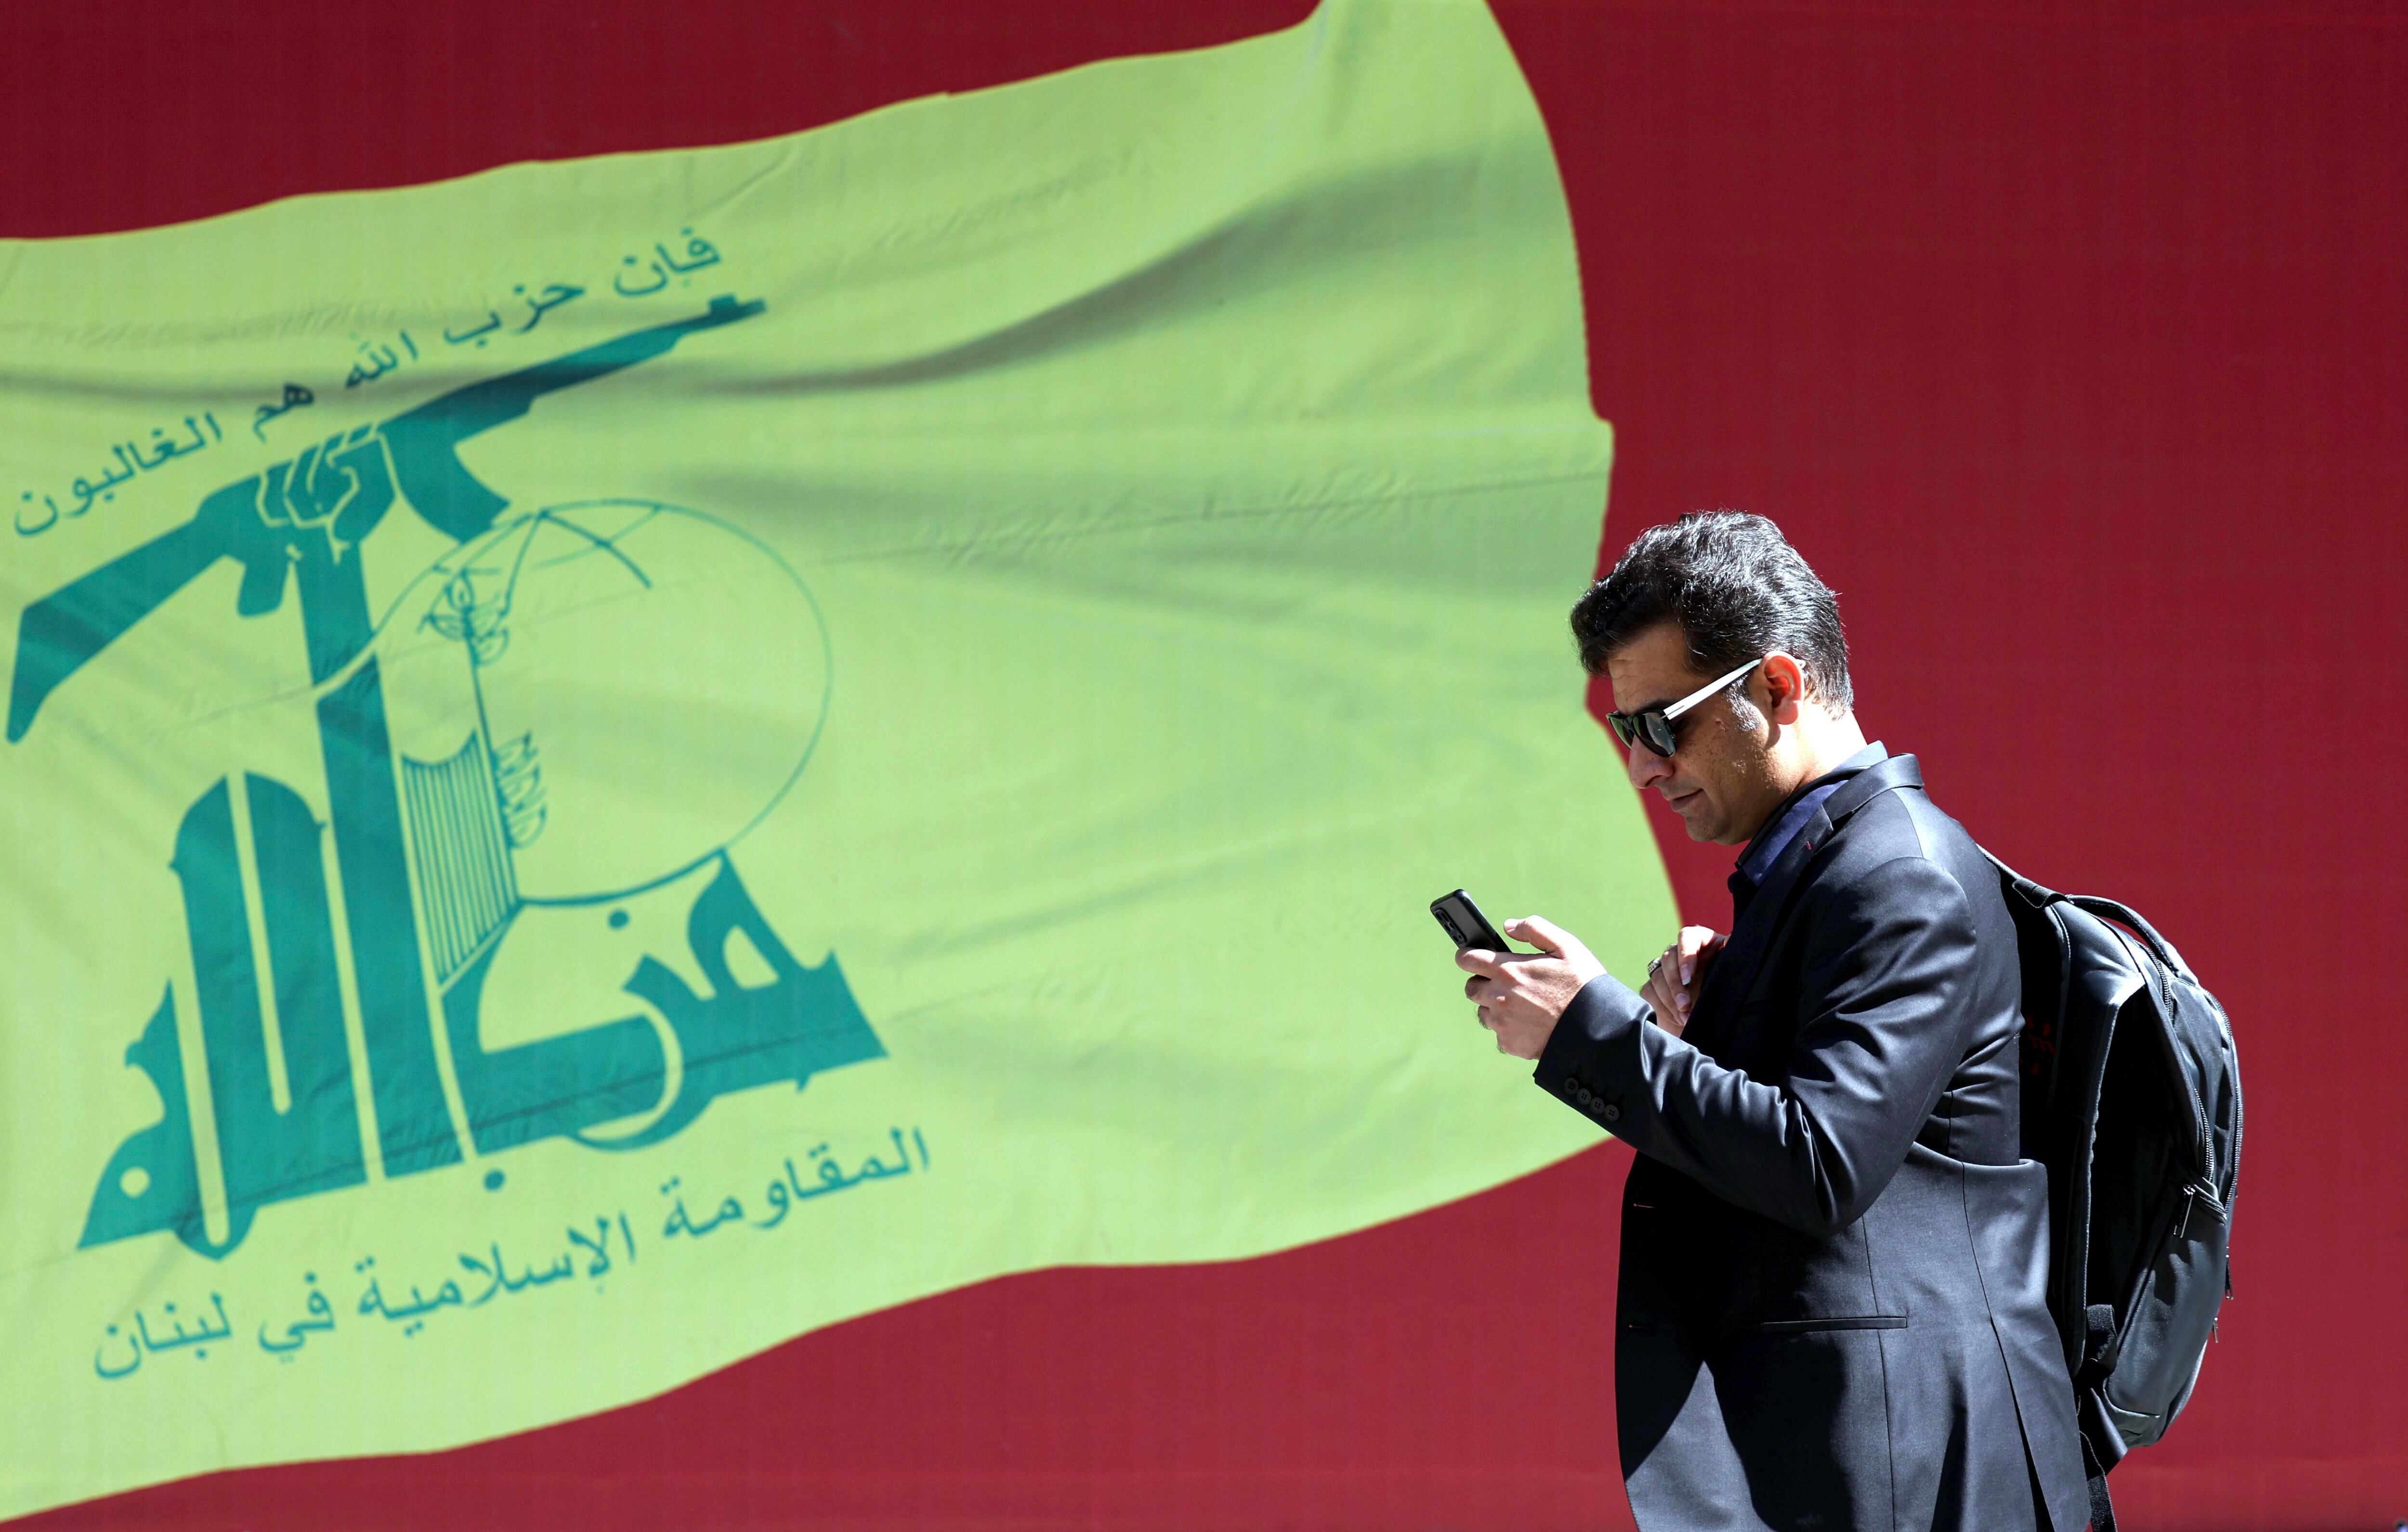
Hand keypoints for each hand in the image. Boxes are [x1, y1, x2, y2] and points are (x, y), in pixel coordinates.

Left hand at [1457, 916, 1605, 1059]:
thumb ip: (1534, 929)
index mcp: (1509, 971)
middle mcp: (1499, 997)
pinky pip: (1499, 1034)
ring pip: (1483, 1012)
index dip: (1467, 955)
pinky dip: (1510, 1028)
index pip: (1466, 959)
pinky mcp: (1509, 1044)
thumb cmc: (1583, 984)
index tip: (1471, 956)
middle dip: (1483, 982)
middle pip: (1471, 987)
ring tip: (1523, 1004)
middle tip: (1506, 982)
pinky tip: (1531, 1023)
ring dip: (1495, 1007)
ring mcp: (1502, 1023)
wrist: (1596, 1029)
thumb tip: (1508, 926)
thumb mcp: (1566, 946)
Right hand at [1641, 925, 1725, 1038]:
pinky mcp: (1654, 986)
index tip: (1688, 978)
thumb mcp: (1733, 972)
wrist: (1716, 1015)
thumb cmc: (1729, 988)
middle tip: (1685, 1004)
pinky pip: (1649, 991)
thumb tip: (1729, 941)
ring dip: (1670, 999)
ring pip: (1657, 976)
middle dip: (1676, 984)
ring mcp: (1665, 969)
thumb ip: (1731, 955)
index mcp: (1701, 942)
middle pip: (1669, 958)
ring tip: (1685, 1017)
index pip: (1687, 937)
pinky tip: (1677, 1018)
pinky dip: (1662, 1007)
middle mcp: (1680, 952)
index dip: (1685, 955)